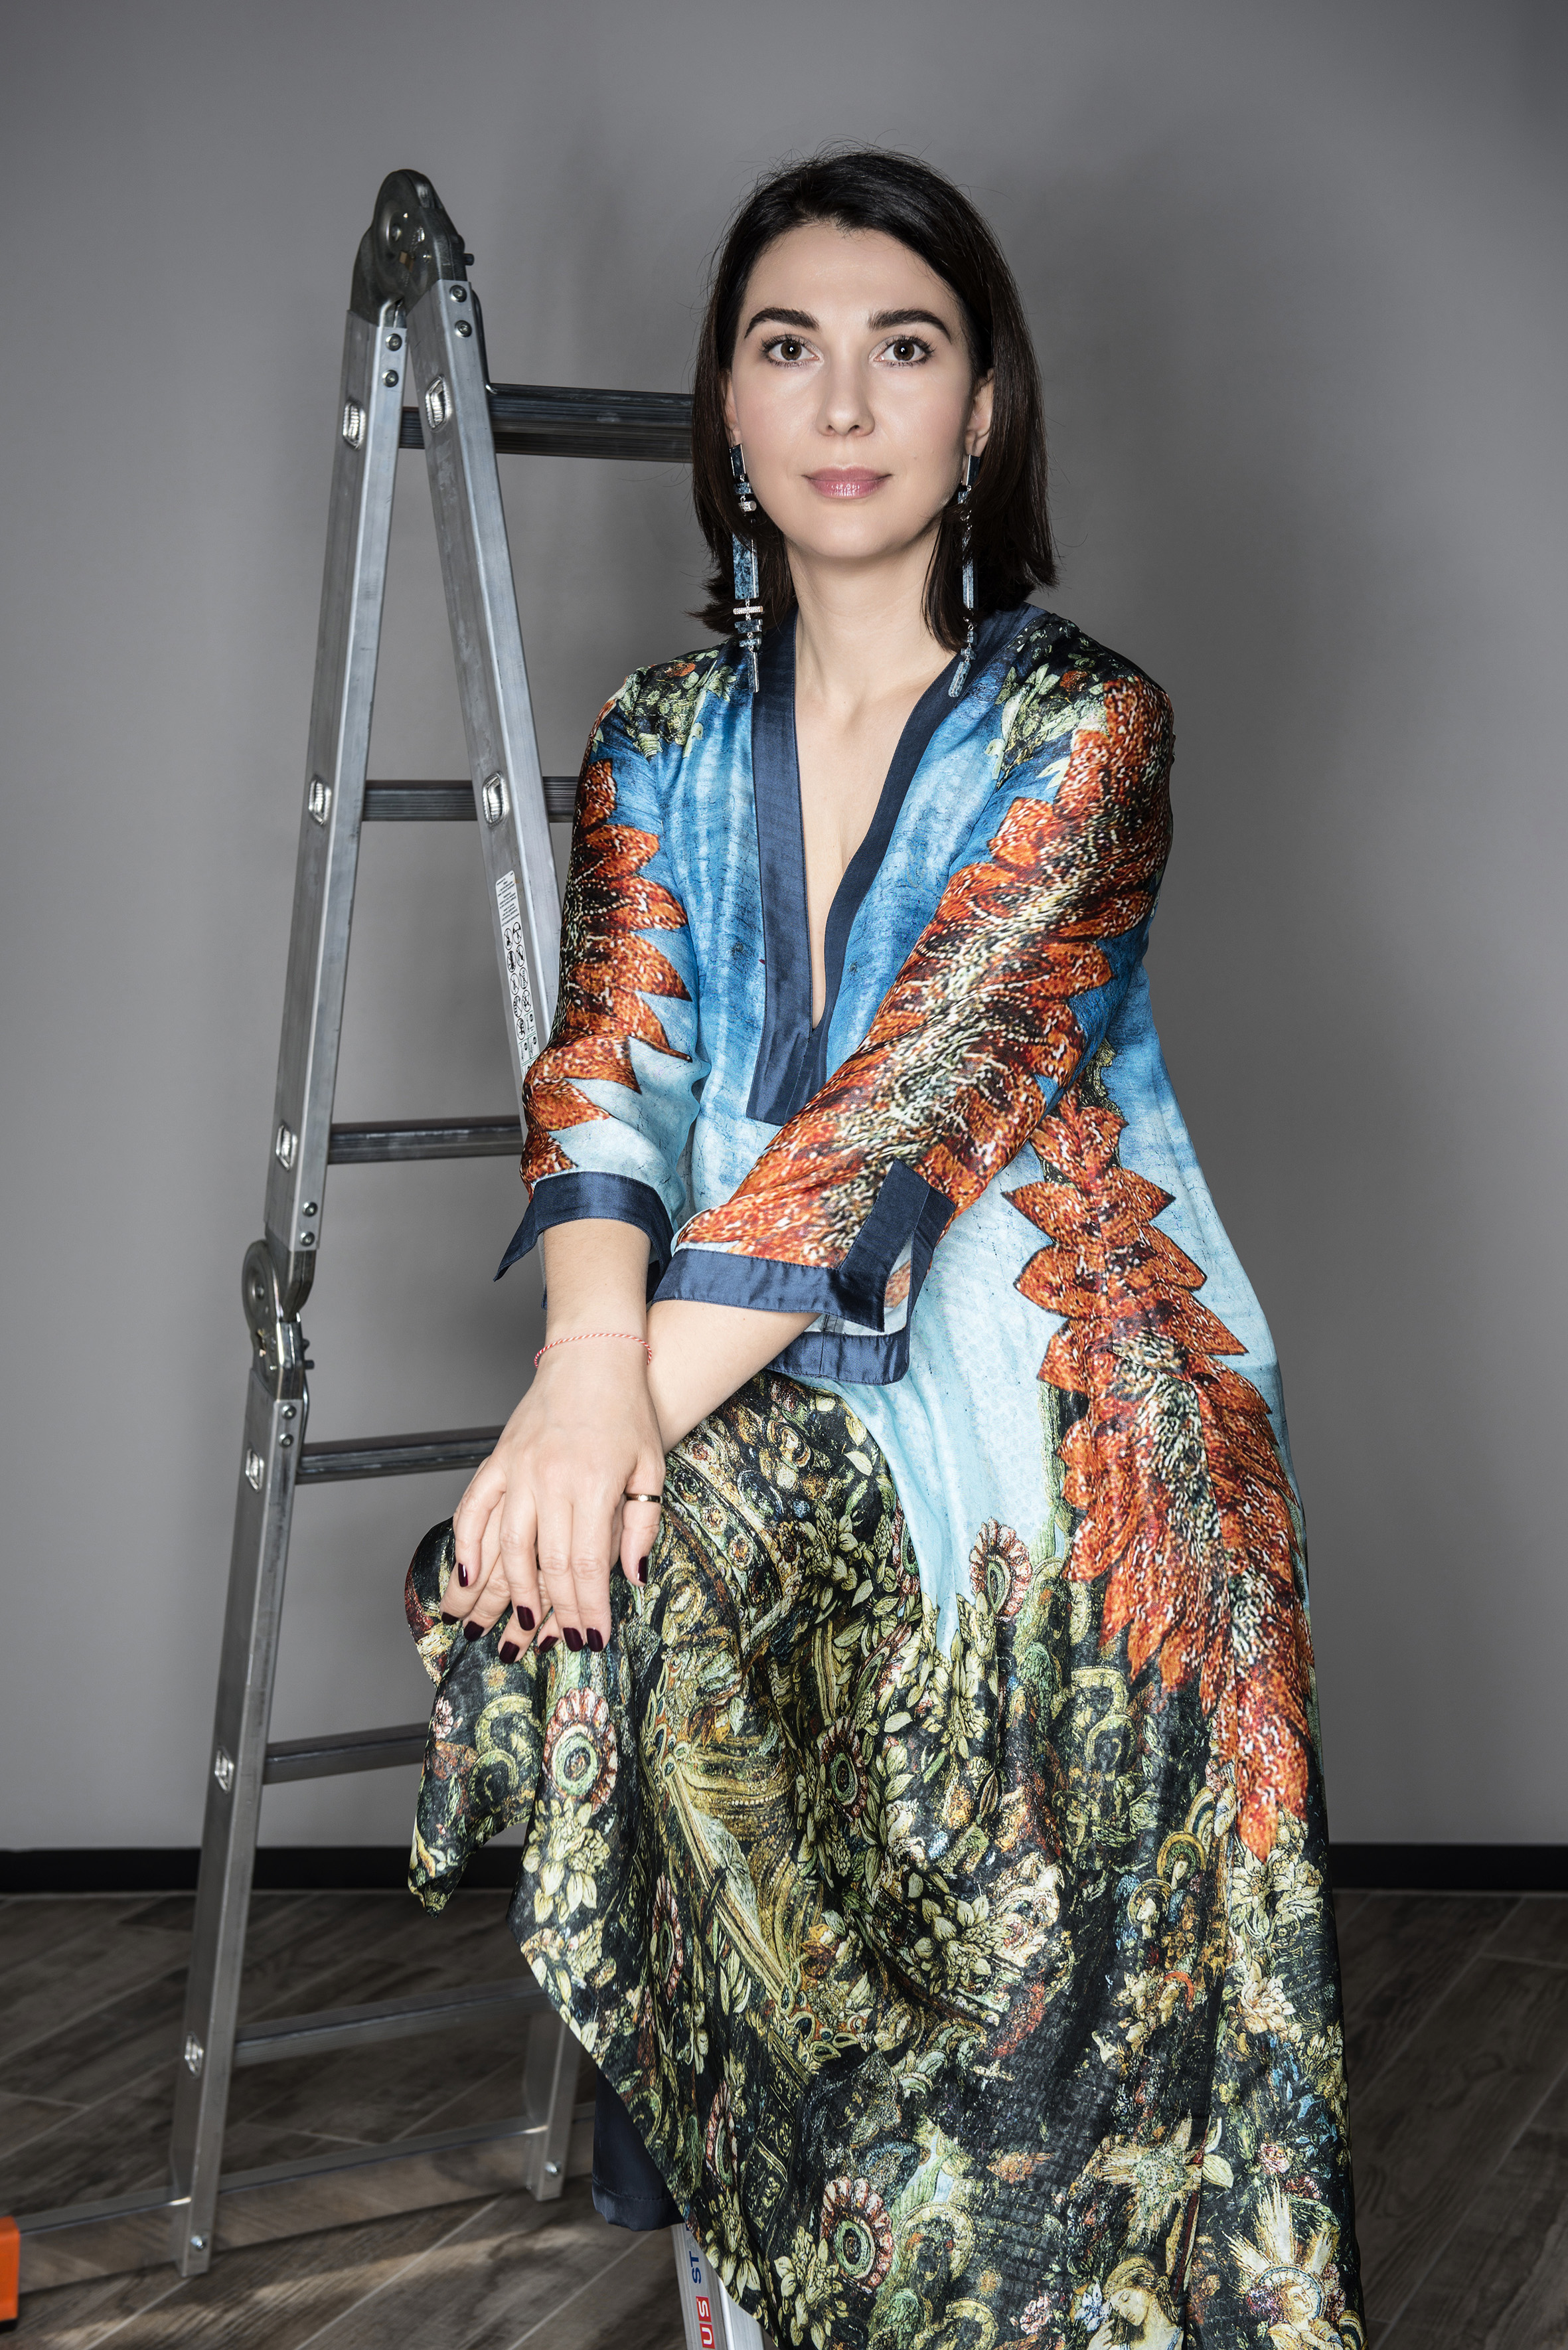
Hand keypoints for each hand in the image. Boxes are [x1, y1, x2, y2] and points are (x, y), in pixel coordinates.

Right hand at [449, 1336, 664, 1655]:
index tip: (590, 1638)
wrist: (592, 1355)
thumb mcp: (650, 1467)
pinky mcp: (498, 1459)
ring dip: (503, 1594)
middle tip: (550, 1646)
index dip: (587, 1608)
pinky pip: (474, 1510)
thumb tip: (632, 1577)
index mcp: (593, 1484)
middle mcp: (550, 1479)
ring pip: (505, 1545)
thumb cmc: (626, 1410)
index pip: (587, 1564)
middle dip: (550, 1613)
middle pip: (546, 1563)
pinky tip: (465, 1578)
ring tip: (501, 1629)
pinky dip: (466, 1547)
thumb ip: (642, 1525)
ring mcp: (518, 1468)